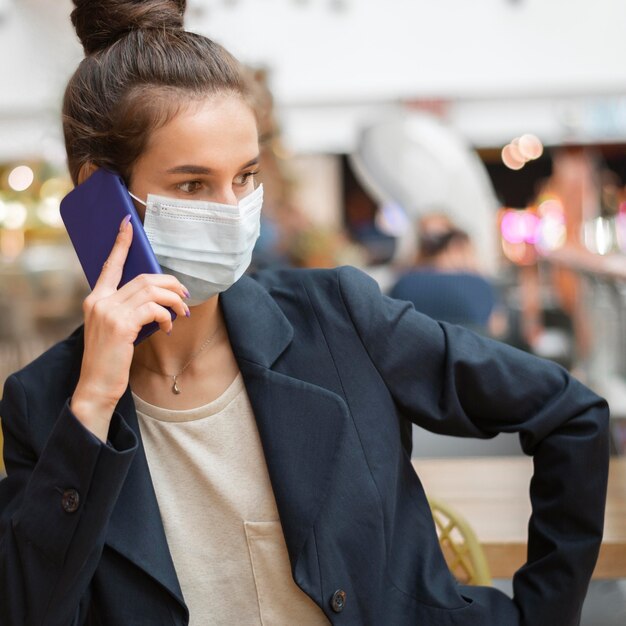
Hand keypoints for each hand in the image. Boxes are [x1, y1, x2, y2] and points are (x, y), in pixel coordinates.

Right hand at [70, 215, 188, 440]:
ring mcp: (108, 311)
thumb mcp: (117, 329)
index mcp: (96, 298)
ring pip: (151, 291)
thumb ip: (129, 310)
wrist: (97, 387)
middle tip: (185, 296)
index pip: (110, 264)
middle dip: (170, 284)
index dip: (121, 243)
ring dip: (174, 300)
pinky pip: (153, 309)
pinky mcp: (120, 325)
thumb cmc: (111, 359)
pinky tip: (168, 328)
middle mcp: (99, 300)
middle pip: (144, 278)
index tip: (128, 223)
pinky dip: (166, 316)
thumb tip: (157, 299)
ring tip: (182, 313)